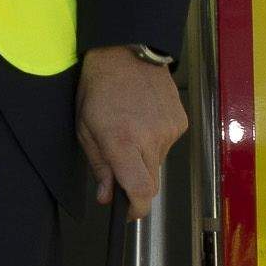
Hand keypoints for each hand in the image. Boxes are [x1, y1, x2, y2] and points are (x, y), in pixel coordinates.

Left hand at [77, 46, 186, 208]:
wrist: (127, 52)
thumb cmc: (99, 87)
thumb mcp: (85, 128)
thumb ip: (99, 165)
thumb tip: (107, 195)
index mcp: (122, 141)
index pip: (140, 191)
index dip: (136, 209)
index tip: (128, 213)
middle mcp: (150, 139)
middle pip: (150, 182)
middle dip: (135, 182)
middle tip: (119, 163)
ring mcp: (169, 130)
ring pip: (158, 163)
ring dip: (143, 158)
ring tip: (129, 129)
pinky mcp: (181, 122)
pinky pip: (167, 145)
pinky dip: (154, 141)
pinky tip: (143, 120)